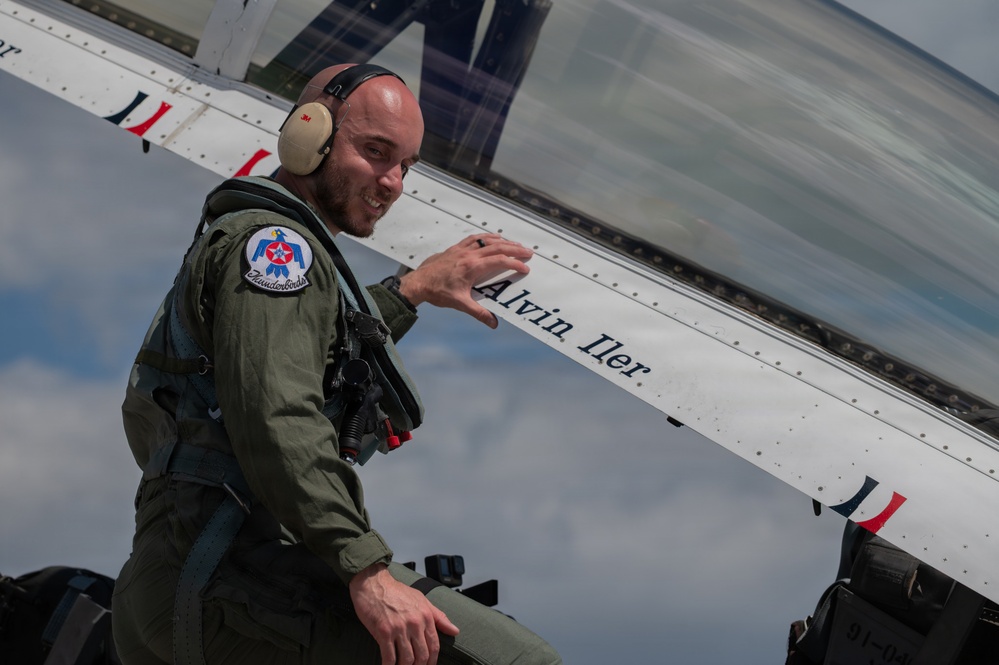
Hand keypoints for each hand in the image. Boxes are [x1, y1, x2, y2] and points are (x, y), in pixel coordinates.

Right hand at [349, 563, 459, 664]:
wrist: (373, 583)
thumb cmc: (396, 591)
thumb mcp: (422, 600)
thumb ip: (439, 617)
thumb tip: (455, 630)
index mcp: (425, 616)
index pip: (434, 646)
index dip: (432, 661)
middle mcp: (414, 623)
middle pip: (422, 656)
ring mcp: (399, 628)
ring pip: (407, 659)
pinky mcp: (383, 632)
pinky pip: (389, 657)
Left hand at [398, 233, 532, 327]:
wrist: (418, 282)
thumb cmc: (437, 292)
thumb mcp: (460, 304)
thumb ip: (478, 312)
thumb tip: (493, 323)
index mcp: (472, 267)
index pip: (499, 261)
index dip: (514, 263)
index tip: (525, 267)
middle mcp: (469, 255)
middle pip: (497, 247)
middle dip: (515, 249)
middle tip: (528, 252)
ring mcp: (462, 249)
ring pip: (487, 240)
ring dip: (503, 241)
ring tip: (515, 244)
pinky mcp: (455, 248)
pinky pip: (475, 238)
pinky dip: (487, 237)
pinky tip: (493, 238)